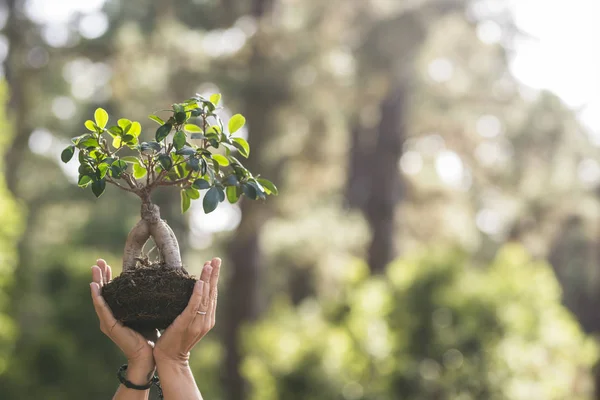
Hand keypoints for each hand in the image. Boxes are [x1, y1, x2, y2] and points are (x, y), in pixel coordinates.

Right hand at [90, 259, 155, 382]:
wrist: (148, 355)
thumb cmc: (149, 335)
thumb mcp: (147, 313)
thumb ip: (146, 301)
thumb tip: (155, 284)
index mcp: (117, 312)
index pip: (111, 291)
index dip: (108, 277)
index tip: (107, 263)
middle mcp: (110, 316)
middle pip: (102, 292)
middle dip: (100, 276)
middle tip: (98, 261)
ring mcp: (108, 321)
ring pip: (99, 298)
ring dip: (96, 282)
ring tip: (95, 269)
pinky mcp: (110, 326)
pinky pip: (102, 309)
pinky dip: (98, 297)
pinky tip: (94, 287)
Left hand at [154, 258, 220, 365]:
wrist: (170, 360)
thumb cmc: (175, 340)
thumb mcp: (187, 323)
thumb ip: (191, 310)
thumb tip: (189, 292)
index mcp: (208, 319)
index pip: (212, 295)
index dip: (214, 279)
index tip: (214, 263)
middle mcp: (206, 320)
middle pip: (212, 293)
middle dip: (214, 274)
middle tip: (216, 259)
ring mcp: (198, 323)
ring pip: (205, 297)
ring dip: (207, 279)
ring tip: (209, 265)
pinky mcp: (186, 324)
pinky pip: (193, 307)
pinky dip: (198, 294)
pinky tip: (200, 283)